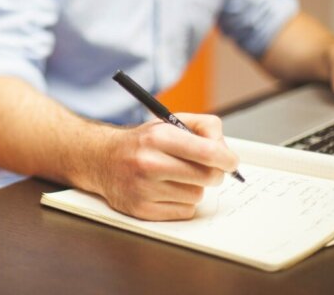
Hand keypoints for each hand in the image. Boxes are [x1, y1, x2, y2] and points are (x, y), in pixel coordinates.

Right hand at [93, 113, 238, 220]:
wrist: (102, 159)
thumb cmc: (142, 142)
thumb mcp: (169, 122)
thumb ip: (204, 127)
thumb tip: (226, 150)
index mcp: (158, 137)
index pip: (207, 152)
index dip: (227, 159)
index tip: (230, 162)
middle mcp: (149, 163)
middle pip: (208, 177)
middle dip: (213, 172)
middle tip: (205, 168)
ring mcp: (144, 189)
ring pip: (197, 195)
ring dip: (193, 187)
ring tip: (175, 177)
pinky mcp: (142, 210)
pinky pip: (184, 211)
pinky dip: (182, 202)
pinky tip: (166, 190)